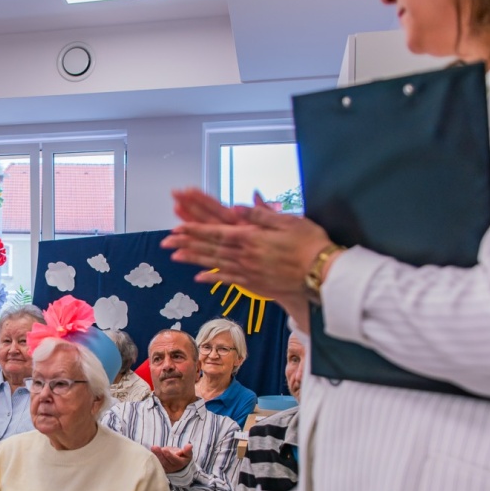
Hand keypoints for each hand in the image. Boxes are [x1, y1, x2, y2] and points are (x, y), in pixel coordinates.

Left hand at [151, 443, 192, 473]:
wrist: (179, 467)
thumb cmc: (183, 457)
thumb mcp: (188, 454)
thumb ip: (187, 450)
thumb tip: (189, 445)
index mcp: (179, 463)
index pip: (174, 459)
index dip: (169, 455)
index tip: (164, 449)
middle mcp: (171, 467)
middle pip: (165, 461)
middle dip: (159, 454)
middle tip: (154, 447)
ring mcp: (165, 468)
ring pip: (160, 462)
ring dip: (155, 455)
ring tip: (152, 448)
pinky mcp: (159, 468)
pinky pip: (155, 463)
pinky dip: (153, 458)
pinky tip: (150, 452)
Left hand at [162, 192, 333, 301]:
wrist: (323, 274)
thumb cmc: (309, 243)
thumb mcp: (287, 221)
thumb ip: (260, 214)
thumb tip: (236, 206)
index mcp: (251, 237)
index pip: (216, 231)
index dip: (195, 229)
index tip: (176, 227)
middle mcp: (245, 255)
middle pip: (210, 247)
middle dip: (187, 243)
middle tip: (166, 241)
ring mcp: (248, 271)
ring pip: (215, 264)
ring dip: (193, 260)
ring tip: (175, 256)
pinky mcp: (255, 284)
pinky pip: (229, 280)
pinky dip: (213, 278)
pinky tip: (199, 278)